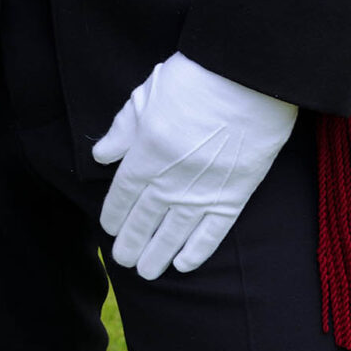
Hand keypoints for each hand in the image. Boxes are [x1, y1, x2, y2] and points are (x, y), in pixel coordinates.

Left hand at [92, 52, 297, 279]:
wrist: (248, 79)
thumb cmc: (194, 78)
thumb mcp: (147, 94)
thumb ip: (123, 128)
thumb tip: (102, 155)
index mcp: (146, 152)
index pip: (122, 193)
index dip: (113, 213)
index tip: (108, 227)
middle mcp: (170, 179)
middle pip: (144, 220)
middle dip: (131, 242)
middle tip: (122, 260)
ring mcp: (202, 191)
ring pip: (173, 234)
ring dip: (157, 255)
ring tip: (146, 271)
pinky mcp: (234, 195)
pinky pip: (212, 233)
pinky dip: (197, 251)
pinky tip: (184, 264)